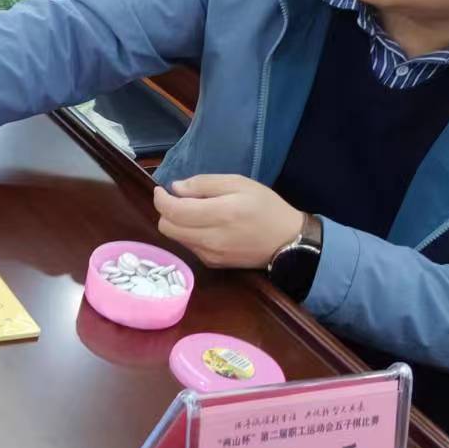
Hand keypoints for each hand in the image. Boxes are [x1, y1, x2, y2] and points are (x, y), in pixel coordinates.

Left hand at [151, 174, 304, 269]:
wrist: (288, 242)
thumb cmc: (266, 207)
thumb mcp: (239, 183)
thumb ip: (204, 184)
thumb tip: (175, 189)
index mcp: (219, 214)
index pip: (173, 211)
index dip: (161, 200)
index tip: (162, 190)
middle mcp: (211, 239)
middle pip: (166, 228)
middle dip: (166, 212)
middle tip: (178, 200)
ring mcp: (210, 255)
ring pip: (175, 238)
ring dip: (176, 224)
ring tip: (193, 212)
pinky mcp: (212, 264)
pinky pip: (188, 247)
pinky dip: (188, 234)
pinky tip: (204, 226)